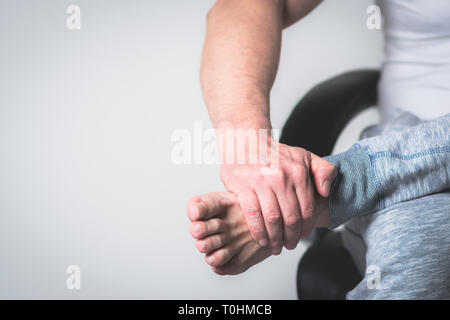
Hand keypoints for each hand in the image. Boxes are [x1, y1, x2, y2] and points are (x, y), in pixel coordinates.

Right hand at [220, 136, 336, 253]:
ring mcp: (260, 182)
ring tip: (275, 247)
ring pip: (272, 220)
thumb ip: (324, 171)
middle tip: (288, 245)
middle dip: (291, 238)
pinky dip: (258, 231)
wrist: (245, 140)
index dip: (305, 228)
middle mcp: (280, 177)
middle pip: (290, 218)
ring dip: (275, 239)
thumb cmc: (274, 153)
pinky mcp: (243, 187)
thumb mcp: (304, 156)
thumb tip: (326, 191)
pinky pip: (253, 215)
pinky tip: (261, 239)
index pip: (306, 210)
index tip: (301, 237)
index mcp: (298, 172)